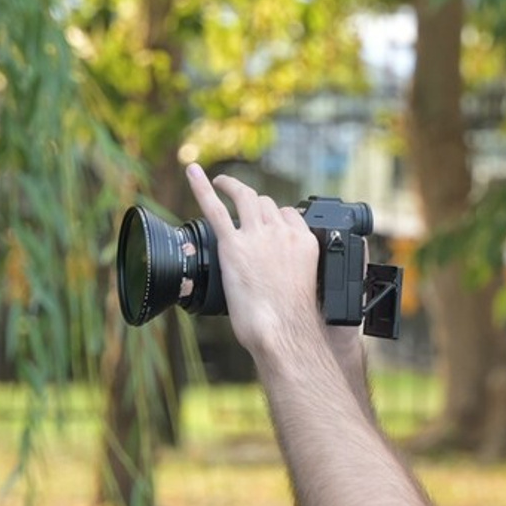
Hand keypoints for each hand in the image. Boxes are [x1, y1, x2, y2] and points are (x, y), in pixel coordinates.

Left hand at [185, 164, 323, 358]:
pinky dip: (201, 187)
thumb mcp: (313, 291)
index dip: (278, 217)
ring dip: (234, 187)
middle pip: (267, 204)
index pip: (290, 215)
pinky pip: (215, 208)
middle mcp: (282, 233)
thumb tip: (299, 284)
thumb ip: (304, 275)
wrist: (285, 332)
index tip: (270, 222)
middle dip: (256, 204)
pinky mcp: (232, 245)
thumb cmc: (297, 323)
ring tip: (223, 184)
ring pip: (245, 197)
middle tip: (245, 208)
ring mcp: (257, 237)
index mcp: (304, 243)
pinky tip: (192, 172)